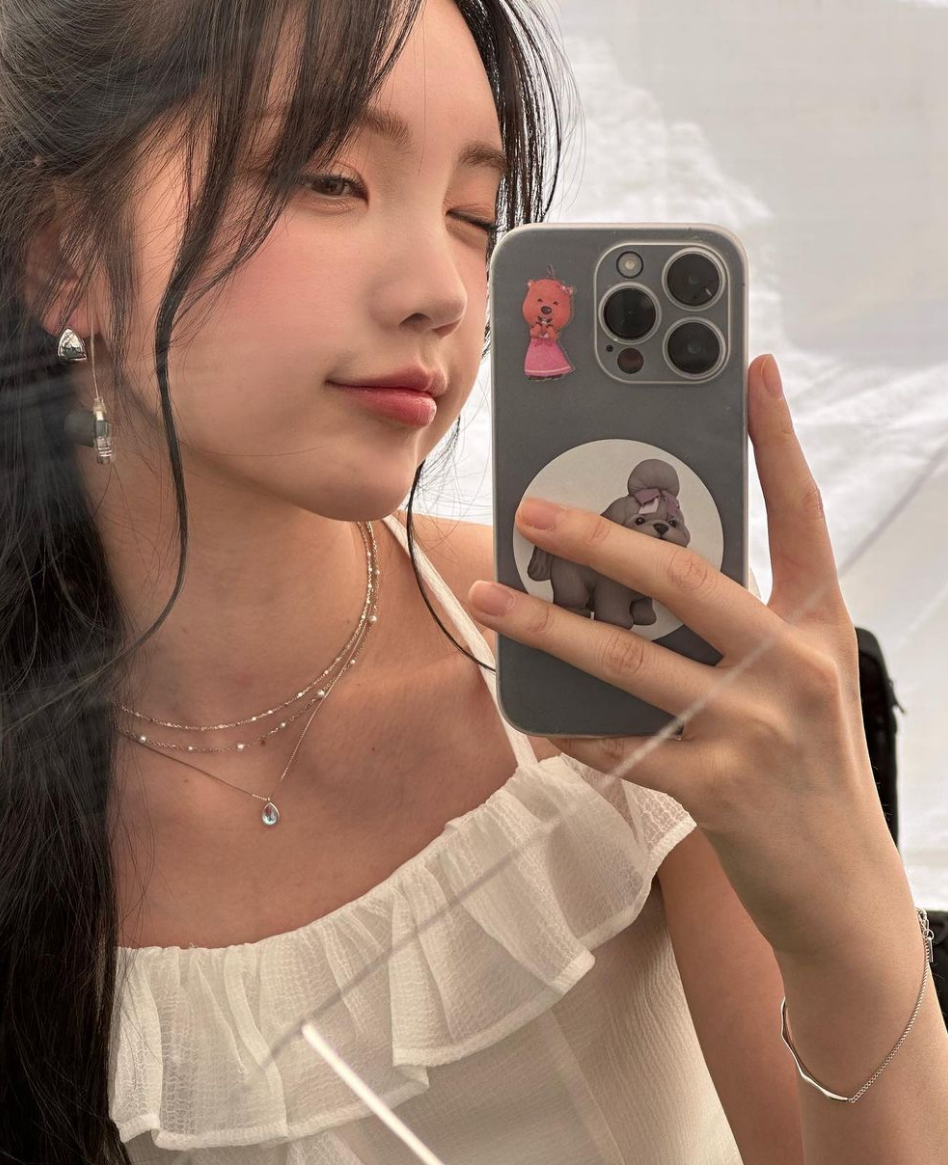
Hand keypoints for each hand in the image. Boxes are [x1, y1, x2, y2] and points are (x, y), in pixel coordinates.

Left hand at [468, 353, 902, 963]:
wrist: (840, 887)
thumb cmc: (810, 767)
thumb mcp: (801, 679)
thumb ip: (742, 625)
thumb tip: (645, 570)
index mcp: (817, 623)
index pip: (800, 513)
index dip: (777, 440)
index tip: (752, 370)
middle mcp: (794, 664)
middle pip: (687, 578)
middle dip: (602, 539)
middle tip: (533, 509)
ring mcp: (757, 728)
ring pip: (631, 660)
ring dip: (550, 627)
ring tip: (491, 595)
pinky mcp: (718, 790)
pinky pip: (619, 744)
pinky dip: (569, 725)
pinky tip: (528, 708)